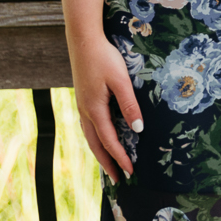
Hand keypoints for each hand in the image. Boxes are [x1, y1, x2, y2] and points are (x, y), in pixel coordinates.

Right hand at [69, 33, 142, 183]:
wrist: (83, 40)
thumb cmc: (104, 58)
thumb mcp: (120, 80)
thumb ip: (129, 104)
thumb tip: (138, 130)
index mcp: (94, 109)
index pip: (109, 140)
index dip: (120, 157)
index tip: (130, 172)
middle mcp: (85, 111)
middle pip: (96, 144)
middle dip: (108, 163)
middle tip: (119, 180)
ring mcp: (82, 106)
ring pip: (90, 137)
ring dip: (101, 153)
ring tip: (110, 166)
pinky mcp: (83, 99)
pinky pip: (89, 126)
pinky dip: (96, 139)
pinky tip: (101, 140)